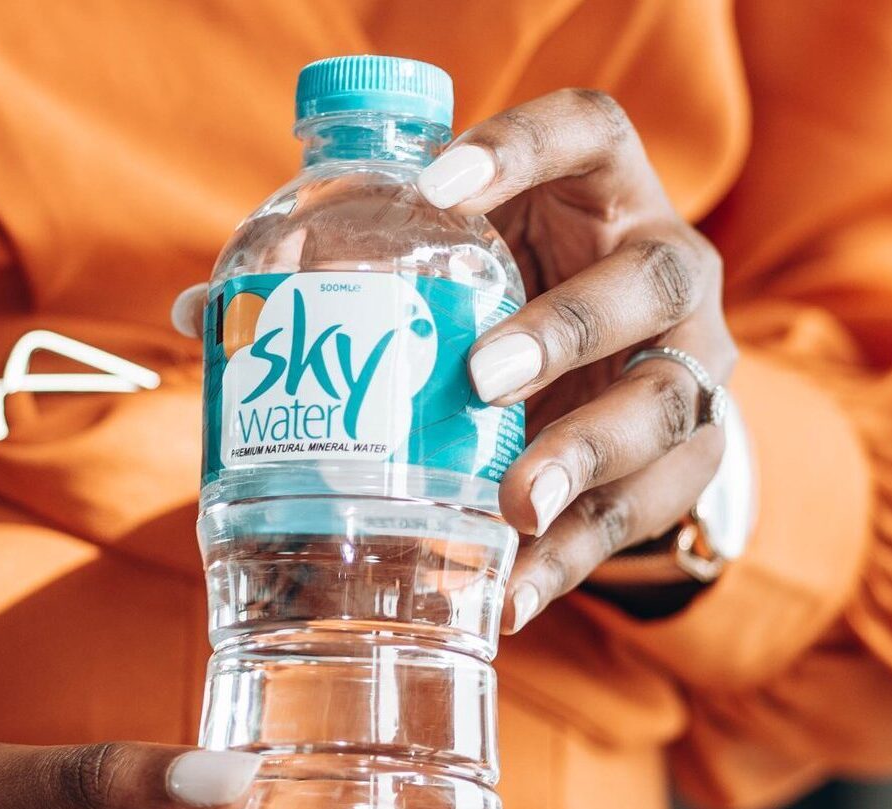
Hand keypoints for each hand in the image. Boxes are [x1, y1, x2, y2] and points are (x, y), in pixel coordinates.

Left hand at [176, 88, 735, 633]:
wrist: (613, 378)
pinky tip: (510, 593)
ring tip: (514, 506)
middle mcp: (664, 268)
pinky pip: (642, 513)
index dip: (521, 149)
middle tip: (479, 376)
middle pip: (648, 282)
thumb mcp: (453, 264)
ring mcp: (691, 366)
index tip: (437, 186)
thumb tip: (199, 312)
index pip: (583, 131)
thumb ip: (353, 271)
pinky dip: (571, 559)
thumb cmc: (509, 297)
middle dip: (566, 330)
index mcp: (599, 191)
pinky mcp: (688, 459)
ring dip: (586, 459)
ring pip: (664, 407)